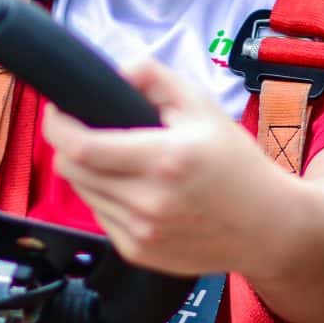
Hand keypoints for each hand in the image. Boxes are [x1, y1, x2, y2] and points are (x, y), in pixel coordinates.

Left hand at [44, 59, 274, 276]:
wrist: (267, 226)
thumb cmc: (236, 164)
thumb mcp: (203, 108)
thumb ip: (157, 79)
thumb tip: (118, 69)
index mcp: (164, 159)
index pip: (82, 147)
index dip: (57, 126)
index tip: (57, 111)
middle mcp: (149, 201)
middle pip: (72, 171)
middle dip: (68, 146)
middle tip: (85, 131)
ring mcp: (142, 232)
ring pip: (83, 194)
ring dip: (88, 173)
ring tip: (117, 160)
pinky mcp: (139, 253)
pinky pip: (100, 217)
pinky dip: (106, 199)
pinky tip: (134, 190)